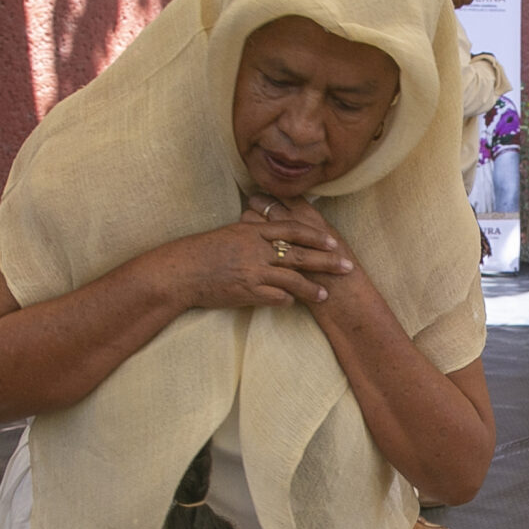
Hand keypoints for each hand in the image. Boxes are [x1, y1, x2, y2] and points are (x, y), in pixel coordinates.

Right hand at [173, 199, 353, 309]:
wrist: (181, 271)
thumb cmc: (203, 251)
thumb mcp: (230, 232)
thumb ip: (252, 229)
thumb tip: (267, 224)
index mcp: (254, 231)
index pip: (292, 230)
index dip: (315, 235)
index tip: (333, 240)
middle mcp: (257, 249)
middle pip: (300, 254)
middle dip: (326, 261)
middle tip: (347, 266)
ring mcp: (253, 271)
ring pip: (292, 279)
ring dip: (311, 288)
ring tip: (325, 295)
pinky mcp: (247, 291)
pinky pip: (275, 297)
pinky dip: (286, 300)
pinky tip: (294, 304)